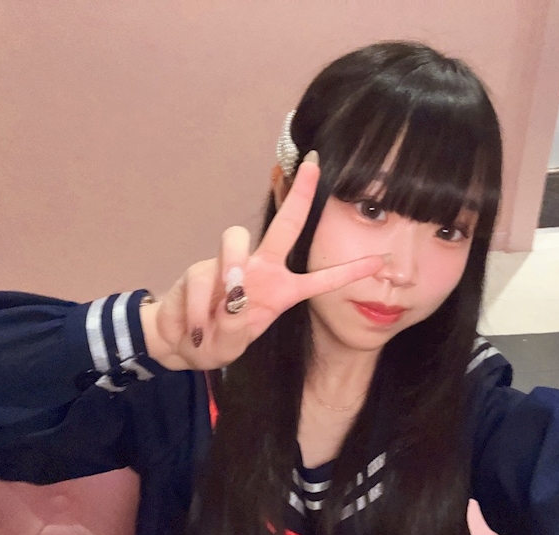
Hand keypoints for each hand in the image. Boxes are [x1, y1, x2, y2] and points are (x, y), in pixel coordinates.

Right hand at [141, 152, 384, 370]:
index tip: (380, 260)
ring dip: (231, 270)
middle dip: (299, 195)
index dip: (349, 271)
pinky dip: (199, 310)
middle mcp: (259, 270)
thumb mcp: (232, 345)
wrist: (178, 343)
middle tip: (313, 166)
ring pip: (234, 240)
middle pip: (284, 225)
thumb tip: (232, 297)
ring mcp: (227, 265)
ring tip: (226, 304)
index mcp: (280, 291)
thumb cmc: (216, 341)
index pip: (319, 279)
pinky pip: (201, 279)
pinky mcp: (199, 268)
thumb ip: (236, 328)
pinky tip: (197, 332)